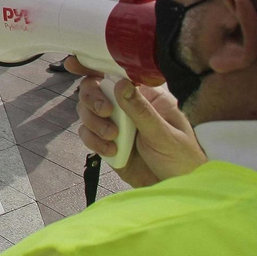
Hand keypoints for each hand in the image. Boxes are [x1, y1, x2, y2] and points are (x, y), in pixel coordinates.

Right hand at [67, 57, 205, 186]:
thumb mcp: (164, 135)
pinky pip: (87, 134)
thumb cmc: (181, 160)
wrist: (175, 191)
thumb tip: (121, 83)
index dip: (94, 66)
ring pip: (87, 111)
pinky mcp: (106, 142)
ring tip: (112, 138)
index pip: (118, 74)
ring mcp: (115, 124)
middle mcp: (127, 107)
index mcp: (146, 97)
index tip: (75, 64)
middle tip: (105, 112)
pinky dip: (93, 141)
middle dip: (93, 99)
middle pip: (95, 89)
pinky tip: (111, 150)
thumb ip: (141, 110)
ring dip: (94, 122)